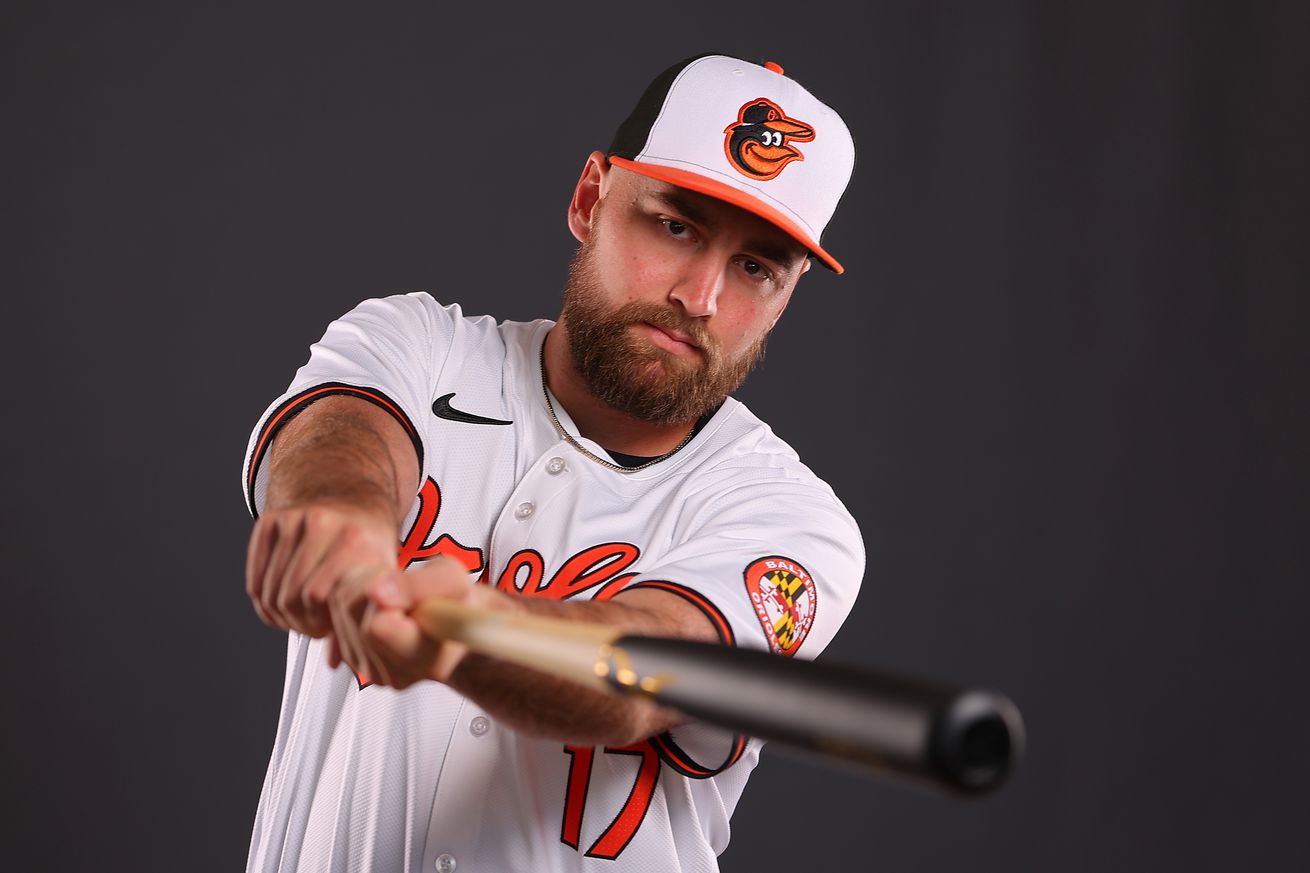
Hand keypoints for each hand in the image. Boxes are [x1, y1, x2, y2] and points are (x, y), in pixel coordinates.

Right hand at [245, 502, 398, 640]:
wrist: (348, 494)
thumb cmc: (367, 541)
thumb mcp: (378, 575)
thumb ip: (361, 617)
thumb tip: (336, 662)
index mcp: (354, 536)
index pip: (317, 596)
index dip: (320, 622)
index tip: (328, 628)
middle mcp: (321, 523)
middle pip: (291, 597)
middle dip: (301, 621)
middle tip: (315, 625)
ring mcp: (292, 520)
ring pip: (270, 593)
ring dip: (283, 616)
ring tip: (303, 615)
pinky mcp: (268, 522)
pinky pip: (255, 581)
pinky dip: (266, 602)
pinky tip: (285, 603)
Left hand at [349, 557, 484, 689]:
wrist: (454, 627)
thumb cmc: (457, 605)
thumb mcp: (454, 581)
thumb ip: (420, 587)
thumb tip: (378, 592)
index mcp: (426, 660)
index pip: (378, 627)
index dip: (388, 596)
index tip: (408, 590)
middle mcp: (394, 674)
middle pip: (354, 610)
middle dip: (374, 583)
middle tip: (405, 585)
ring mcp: (369, 670)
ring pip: (341, 607)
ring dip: (363, 585)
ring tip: (396, 591)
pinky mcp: (352, 658)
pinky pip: (334, 611)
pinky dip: (354, 595)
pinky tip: (381, 600)